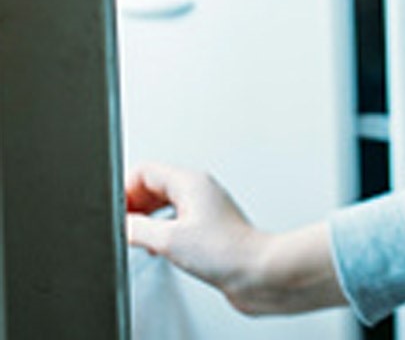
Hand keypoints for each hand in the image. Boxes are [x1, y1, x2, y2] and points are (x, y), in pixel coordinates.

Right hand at [126, 163, 345, 314]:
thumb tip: (121, 224)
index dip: (123, 188)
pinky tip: (155, 246)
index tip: (111, 210)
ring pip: (164, 203)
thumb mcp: (169, 240)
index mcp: (190, 182)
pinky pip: (175, 219)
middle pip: (154, 185)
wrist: (256, 271)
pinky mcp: (208, 227)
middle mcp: (199, 190)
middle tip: (119, 225)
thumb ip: (138, 229)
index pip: (146, 171)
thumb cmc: (226, 251)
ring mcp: (205, 208)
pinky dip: (159, 228)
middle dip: (132, 202)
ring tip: (132, 236)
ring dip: (144, 216)